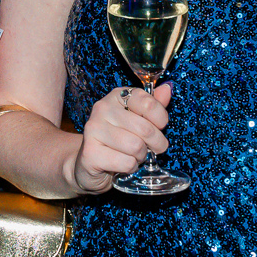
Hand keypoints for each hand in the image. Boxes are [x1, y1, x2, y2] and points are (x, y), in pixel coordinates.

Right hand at [66, 80, 172, 194]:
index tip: (159, 127)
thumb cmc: (119, 138)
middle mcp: (102, 108)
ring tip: (134, 155)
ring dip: (141, 156)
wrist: (89, 162)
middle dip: (156, 143)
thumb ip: (153, 105)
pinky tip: (123, 164)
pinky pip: (126, 162)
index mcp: (117, 96)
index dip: (161, 120)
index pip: (149, 104)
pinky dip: (131, 167)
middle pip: (145, 128)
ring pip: (136, 146)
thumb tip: (167, 89)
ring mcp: (93, 130)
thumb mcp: (137, 119)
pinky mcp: (90, 153)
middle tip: (153, 148)